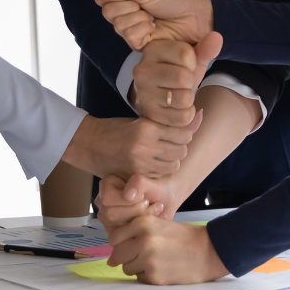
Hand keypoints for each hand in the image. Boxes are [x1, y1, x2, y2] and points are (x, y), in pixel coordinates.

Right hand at [64, 113, 201, 179]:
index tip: (178, 131)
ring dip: (172, 160)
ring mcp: (140, 164)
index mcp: (147, 127)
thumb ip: (168, 122)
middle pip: (181, 150)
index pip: (182, 132)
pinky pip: (161, 175)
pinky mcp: (136, 176)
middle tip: (170, 143)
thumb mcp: (141, 120)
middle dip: (180, 147)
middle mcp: (145, 146)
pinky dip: (161, 170)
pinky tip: (153, 163)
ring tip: (161, 154)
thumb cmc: (116, 129)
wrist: (89, 144)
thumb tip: (200, 114)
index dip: (185, 132)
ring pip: (174, 165)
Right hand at [93, 0, 213, 47]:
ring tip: (153, 18)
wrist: (195, 17)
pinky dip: (142, 29)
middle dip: (129, 6)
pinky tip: (154, 27)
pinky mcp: (140, 45)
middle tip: (146, 7)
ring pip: (118, 25)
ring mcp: (132, 31)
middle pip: (109, 13)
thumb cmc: (175, 1)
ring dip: (138, 18)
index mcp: (125, 0)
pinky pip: (130, 37)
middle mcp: (126, 16)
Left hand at [98, 180, 226, 284]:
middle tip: (143, 255)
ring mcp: (148, 259)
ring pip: (127, 268)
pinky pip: (139, 279)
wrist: (207, 251)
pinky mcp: (155, 277)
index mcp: (142, 222)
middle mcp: (143, 240)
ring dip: (137, 267)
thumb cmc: (182, 237)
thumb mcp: (158, 224)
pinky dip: (147, 276)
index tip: (131, 244)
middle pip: (117, 254)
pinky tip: (162, 268)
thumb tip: (110, 260)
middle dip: (126, 257)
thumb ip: (134, 234)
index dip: (121, 243)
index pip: (114, 237)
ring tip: (155, 260)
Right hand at [130, 35, 220, 124]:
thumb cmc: (177, 71)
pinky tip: (177, 107)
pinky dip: (187, 114)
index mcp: (152, 49)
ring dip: (189, 98)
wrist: (159, 94)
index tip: (185, 65)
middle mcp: (142, 71)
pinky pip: (183, 118)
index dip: (193, 62)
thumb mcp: (192, 58)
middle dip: (190, 81)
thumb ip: (205, 47)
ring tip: (178, 93)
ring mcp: (143, 94)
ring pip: (184, 98)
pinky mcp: (149, 115)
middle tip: (182, 82)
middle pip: (184, 78)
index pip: (186, 55)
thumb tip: (216, 37)